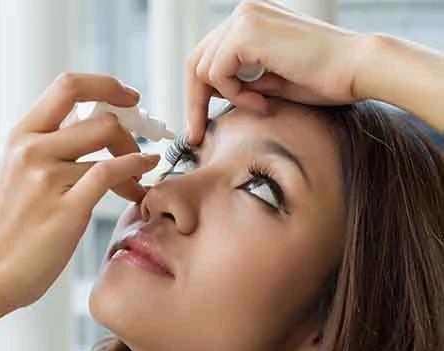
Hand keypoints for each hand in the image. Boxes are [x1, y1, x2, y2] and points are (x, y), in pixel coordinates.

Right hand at [0, 73, 159, 308]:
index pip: (69, 86)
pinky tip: (143, 178)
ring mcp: (47, 177)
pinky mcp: (67, 207)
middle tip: (139, 149)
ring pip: (110, 145)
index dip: (106, 85)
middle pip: (100, 117)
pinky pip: (111, 172)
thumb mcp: (24, 170)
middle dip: (129, 131)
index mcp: (22, 135)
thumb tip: (93, 118)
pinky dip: (136, 169)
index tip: (130, 98)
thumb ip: (55, 142)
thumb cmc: (16, 223)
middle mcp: (32, 149)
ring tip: (138, 180)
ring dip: (136, 159)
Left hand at [186, 0, 365, 143]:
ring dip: (228, 97)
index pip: (208, 57)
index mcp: (250, 22)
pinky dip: (235, 94)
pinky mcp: (247, 30)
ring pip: (201, 68)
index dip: (199, 94)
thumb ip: (242, 81)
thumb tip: (213, 94)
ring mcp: (244, 18)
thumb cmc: (324, 79)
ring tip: (262, 105)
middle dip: (194, 102)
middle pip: (195, 61)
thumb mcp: (271, 82)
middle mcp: (243, 14)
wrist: (357, 69)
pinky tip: (264, 101)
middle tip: (196, 135)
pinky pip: (217, 72)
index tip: (198, 126)